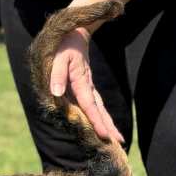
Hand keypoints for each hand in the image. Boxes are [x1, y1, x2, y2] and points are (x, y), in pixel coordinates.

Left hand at [49, 28, 123, 142]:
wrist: (74, 32)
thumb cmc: (63, 46)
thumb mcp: (58, 58)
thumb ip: (57, 75)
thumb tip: (56, 92)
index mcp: (81, 82)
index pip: (90, 106)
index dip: (97, 121)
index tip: (105, 135)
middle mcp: (87, 87)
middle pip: (100, 110)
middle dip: (108, 127)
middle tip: (118, 143)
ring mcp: (89, 86)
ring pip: (100, 108)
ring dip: (108, 123)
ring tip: (117, 138)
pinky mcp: (87, 86)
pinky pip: (95, 104)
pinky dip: (101, 115)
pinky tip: (104, 123)